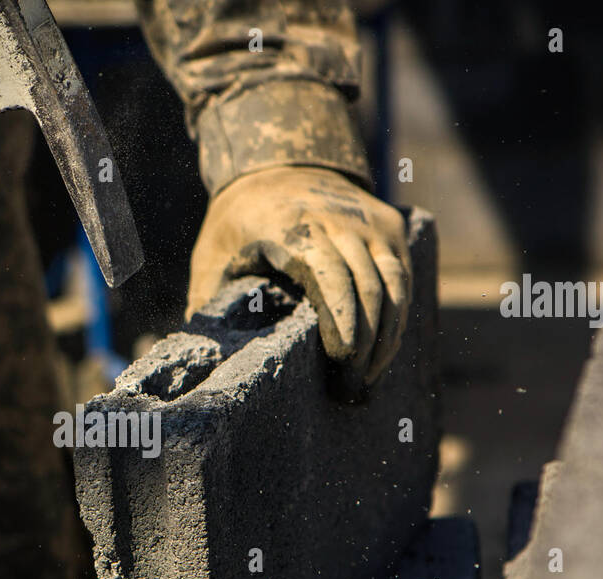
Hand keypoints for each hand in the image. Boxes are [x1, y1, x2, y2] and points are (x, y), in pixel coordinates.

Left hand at [188, 166, 410, 386]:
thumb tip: (202, 358)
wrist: (279, 164)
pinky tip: (383, 352)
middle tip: (349, 390)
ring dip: (386, 337)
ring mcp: (367, 221)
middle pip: (365, 287)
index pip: (327, 276)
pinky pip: (401, 277)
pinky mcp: (388, 226)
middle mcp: (336, 219)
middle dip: (363, 344)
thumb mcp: (210, 256)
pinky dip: (397, 317)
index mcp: (288, 227)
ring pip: (392, 284)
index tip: (341, 362)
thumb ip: (207, 303)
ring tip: (366, 379)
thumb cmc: (237, 223)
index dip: (341, 321)